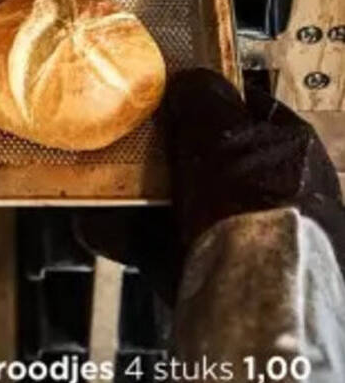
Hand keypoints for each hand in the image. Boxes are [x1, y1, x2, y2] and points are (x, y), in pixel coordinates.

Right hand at [74, 68, 344, 301]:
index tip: (165, 93)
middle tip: (120, 142)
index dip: (203, 97)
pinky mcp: (211, 271)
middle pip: (201, 157)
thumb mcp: (223, 133)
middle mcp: (270, 192)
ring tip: (93, 188)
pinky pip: (159, 243)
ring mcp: (241, 234)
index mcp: (290, 148)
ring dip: (130, 197)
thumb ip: (203, 99)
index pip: (244, 107)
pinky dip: (124, 235)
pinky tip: (94, 225)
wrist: (256, 302)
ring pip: (175, 202)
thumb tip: (190, 81)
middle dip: (156, 152)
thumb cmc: (258, 209)